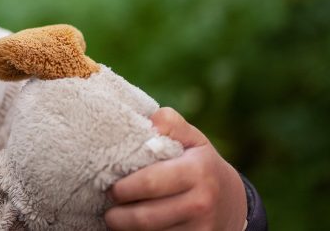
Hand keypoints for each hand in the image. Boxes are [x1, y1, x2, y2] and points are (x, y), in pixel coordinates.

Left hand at [104, 107, 246, 229]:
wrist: (232, 201)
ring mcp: (201, 228)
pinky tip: (133, 228)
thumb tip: (150, 121)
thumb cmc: (200, 163)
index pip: (150, 183)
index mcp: (197, 170)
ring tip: (116, 218)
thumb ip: (170, 123)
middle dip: (119, 215)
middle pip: (146, 217)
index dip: (124, 188)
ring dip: (128, 229)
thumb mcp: (192, 138)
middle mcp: (201, 202)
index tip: (111, 187)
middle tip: (109, 207)